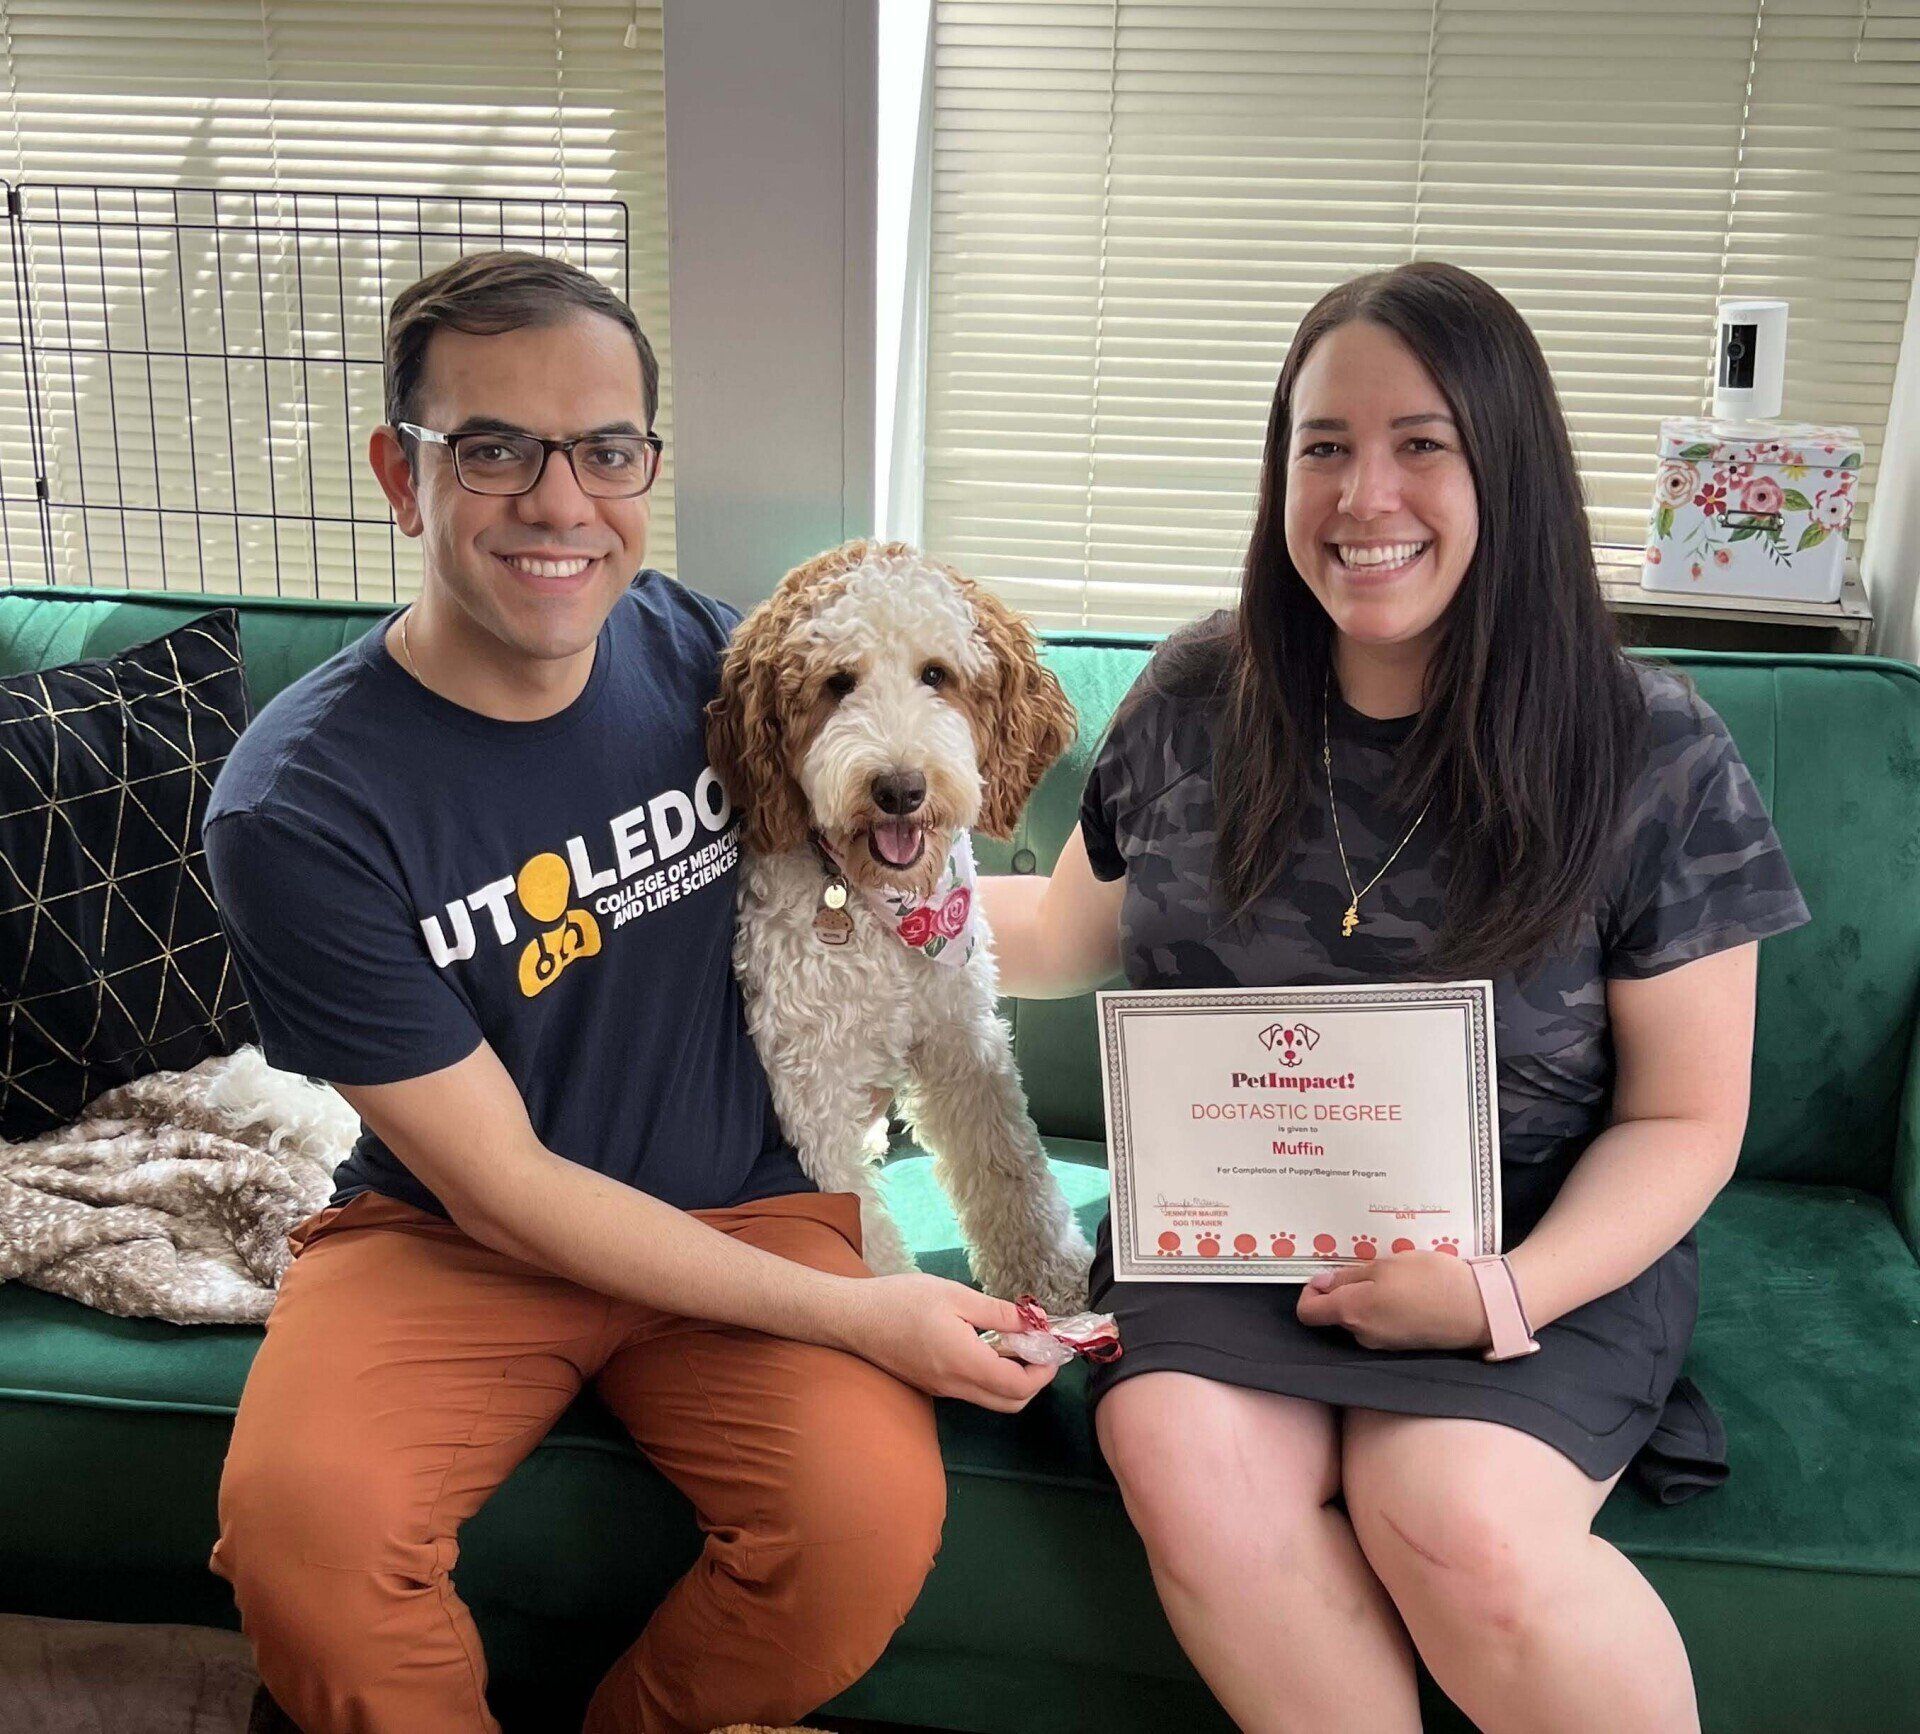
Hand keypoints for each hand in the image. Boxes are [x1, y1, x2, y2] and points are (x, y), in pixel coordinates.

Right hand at [840, 1273, 1061, 1412]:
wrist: (853, 1318)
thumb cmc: (900, 1300)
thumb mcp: (953, 1295)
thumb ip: (997, 1312)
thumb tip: (1033, 1322)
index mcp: (964, 1362)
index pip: (1018, 1386)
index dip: (1043, 1371)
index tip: (1051, 1345)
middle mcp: (956, 1385)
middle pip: (1010, 1403)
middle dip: (1035, 1380)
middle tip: (1038, 1346)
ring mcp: (943, 1390)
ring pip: (992, 1399)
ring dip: (1014, 1378)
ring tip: (1016, 1341)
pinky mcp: (933, 1386)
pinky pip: (974, 1391)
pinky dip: (992, 1375)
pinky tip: (989, 1344)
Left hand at [1294, 1249, 1491, 1352]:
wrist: (1480, 1308)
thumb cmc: (1431, 1280)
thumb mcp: (1385, 1265)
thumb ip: (1348, 1277)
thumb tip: (1321, 1284)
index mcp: (1352, 1313)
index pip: (1308, 1313)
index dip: (1309, 1291)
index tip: (1326, 1274)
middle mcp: (1362, 1335)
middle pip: (1335, 1313)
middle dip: (1344, 1289)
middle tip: (1369, 1265)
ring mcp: (1384, 1343)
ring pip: (1360, 1316)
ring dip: (1368, 1296)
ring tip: (1395, 1275)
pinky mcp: (1403, 1344)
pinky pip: (1381, 1323)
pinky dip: (1386, 1306)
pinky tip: (1408, 1291)